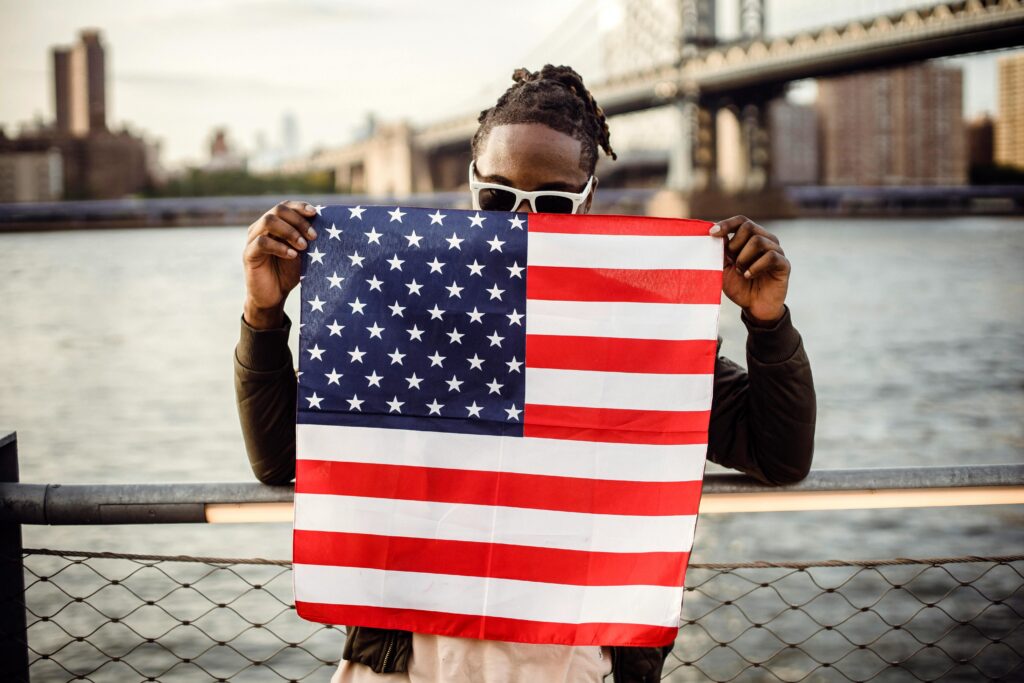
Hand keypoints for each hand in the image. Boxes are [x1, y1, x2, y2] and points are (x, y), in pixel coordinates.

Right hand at [243, 200, 318, 328]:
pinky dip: (280, 247)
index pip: (285, 206)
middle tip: (313, 236)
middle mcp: (261, 227)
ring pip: (269, 222)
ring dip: (290, 231)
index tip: (315, 214)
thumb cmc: (289, 272)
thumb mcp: (302, 252)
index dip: (300, 207)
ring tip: (304, 246)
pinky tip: (292, 255)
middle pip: (278, 210)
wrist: (274, 295)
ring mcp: (253, 239)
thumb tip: (325, 222)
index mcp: (274, 224)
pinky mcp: (248, 254)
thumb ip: (307, 237)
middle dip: (299, 221)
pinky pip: (262, 243)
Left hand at [709, 215, 789, 323]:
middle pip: (748, 227)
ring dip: (743, 258)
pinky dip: (755, 267)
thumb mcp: (724, 268)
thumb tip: (715, 234)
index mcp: (750, 238)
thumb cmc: (739, 286)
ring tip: (740, 271)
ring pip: (758, 241)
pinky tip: (748, 276)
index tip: (712, 233)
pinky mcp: (784, 264)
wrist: (754, 307)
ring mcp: (776, 251)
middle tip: (732, 262)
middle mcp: (765, 240)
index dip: (726, 224)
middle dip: (734, 245)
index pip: (741, 221)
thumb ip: (721, 251)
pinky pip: (770, 257)